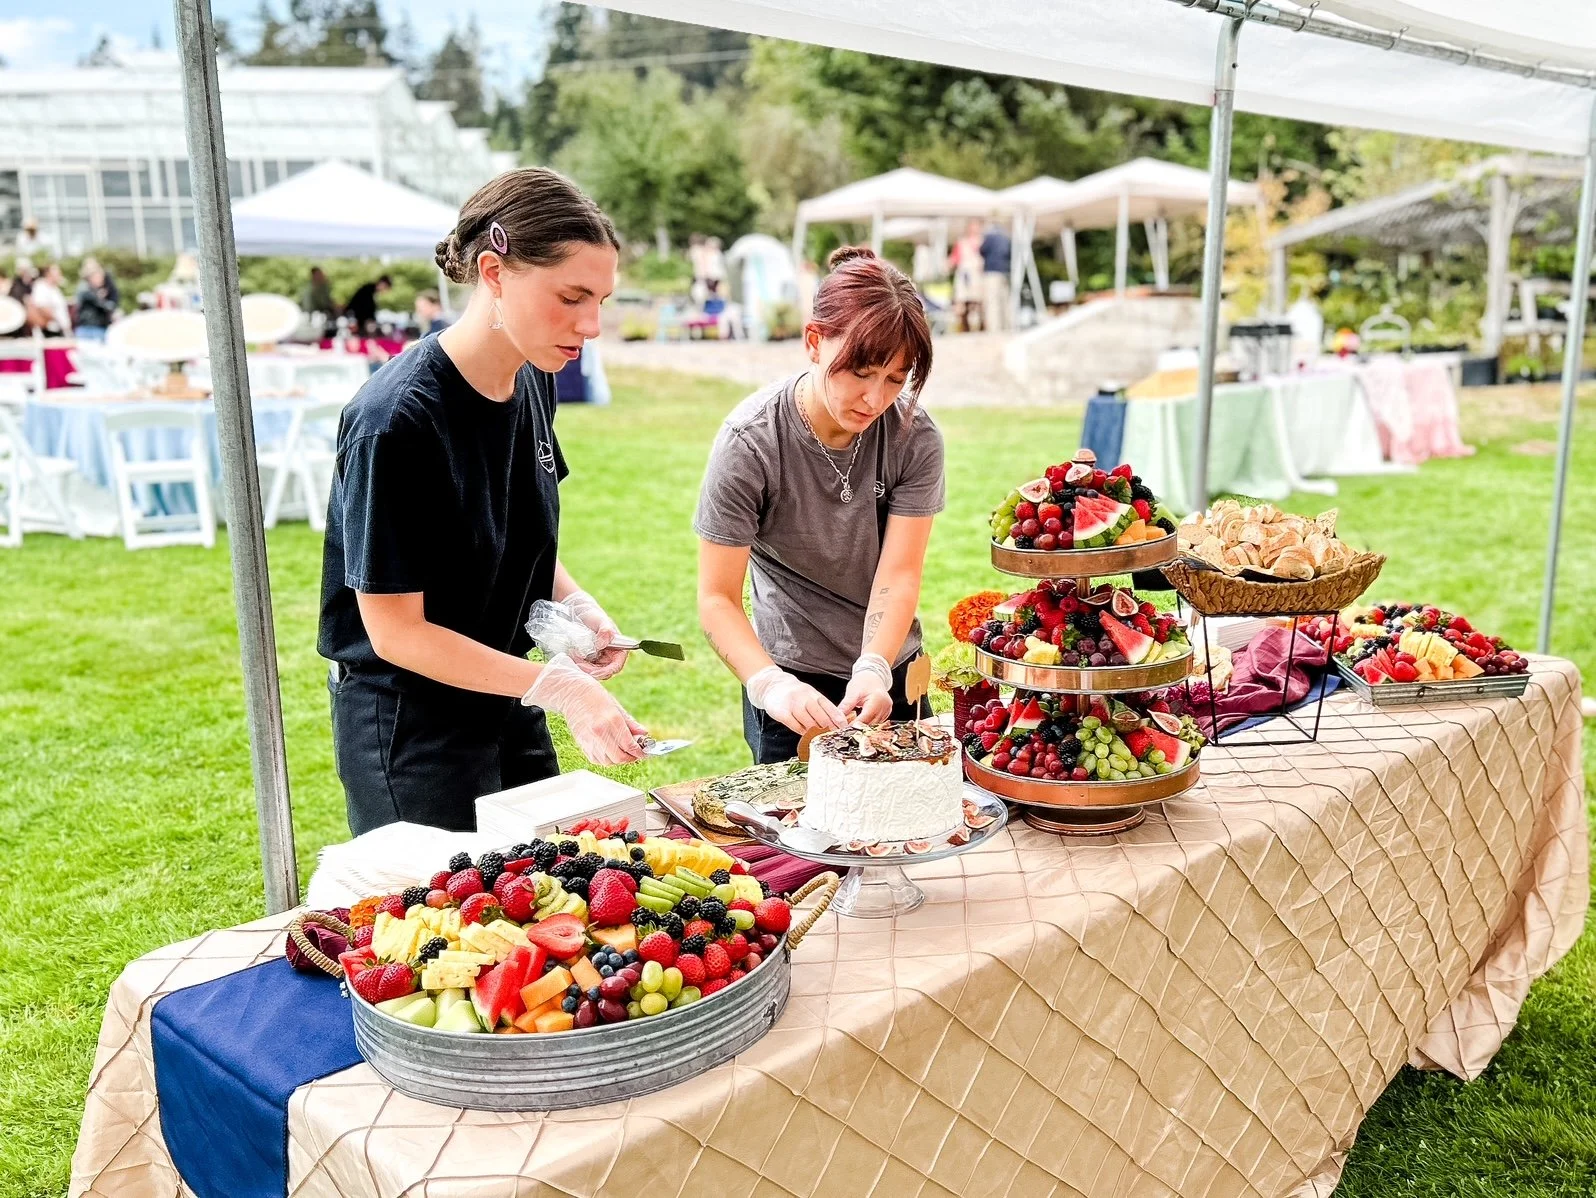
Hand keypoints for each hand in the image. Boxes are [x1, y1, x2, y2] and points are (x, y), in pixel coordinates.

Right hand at [522, 654, 645, 765]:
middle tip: (636, 754)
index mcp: (612, 720)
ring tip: (624, 752)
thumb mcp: (617, 706)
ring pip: (608, 762)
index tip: (644, 753)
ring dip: (619, 760)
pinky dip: (607, 759)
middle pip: (620, 757)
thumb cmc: (595, 697)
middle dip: (631, 758)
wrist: (573, 693)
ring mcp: (589, 740)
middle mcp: (600, 732)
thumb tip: (644, 733)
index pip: (629, 745)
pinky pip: (597, 760)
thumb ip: (631, 723)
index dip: (640, 752)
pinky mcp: (582, 744)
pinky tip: (611, 751)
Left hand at [563, 589, 625, 679]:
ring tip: (573, 654)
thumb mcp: (600, 620)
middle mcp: (610, 657)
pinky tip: (571, 655)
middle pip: (603, 672)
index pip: (616, 666)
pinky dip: (577, 664)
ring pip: (592, 672)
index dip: (606, 671)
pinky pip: (583, 668)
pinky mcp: (586, 661)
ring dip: (582, 668)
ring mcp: (598, 660)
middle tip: (577, 661)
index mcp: (619, 650)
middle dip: (590, 670)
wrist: (578, 612)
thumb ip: (605, 630)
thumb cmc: (593, 615)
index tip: (593, 671)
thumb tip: (604, 643)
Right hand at [746, 666, 844, 735]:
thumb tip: (839, 719)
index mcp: (813, 693)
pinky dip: (802, 732)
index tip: (844, 726)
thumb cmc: (796, 694)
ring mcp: (792, 705)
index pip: (828, 705)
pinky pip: (795, 726)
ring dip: (817, 732)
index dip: (837, 717)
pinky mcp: (782, 713)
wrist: (772, 686)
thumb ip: (822, 706)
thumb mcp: (810, 695)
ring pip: (808, 722)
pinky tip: (807, 736)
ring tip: (822, 738)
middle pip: (820, 715)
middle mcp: (803, 698)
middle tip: (835, 735)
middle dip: (829, 727)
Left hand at [840, 654, 893, 724]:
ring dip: (863, 727)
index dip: (853, 725)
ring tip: (851, 726)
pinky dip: (868, 724)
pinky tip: (860, 723)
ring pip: (874, 725)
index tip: (844, 728)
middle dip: (857, 728)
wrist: (873, 676)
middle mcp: (885, 706)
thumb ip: (846, 706)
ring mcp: (887, 710)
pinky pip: (877, 723)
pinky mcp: (886, 712)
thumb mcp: (852, 692)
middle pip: (870, 724)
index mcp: (877, 700)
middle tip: (846, 729)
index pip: (864, 718)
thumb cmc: (863, 681)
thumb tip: (838, 718)